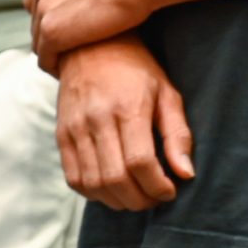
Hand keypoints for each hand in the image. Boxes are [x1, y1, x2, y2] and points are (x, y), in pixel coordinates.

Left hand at [28, 0, 158, 64]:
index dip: (56, 16)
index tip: (75, 28)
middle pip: (36, 21)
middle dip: (54, 36)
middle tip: (77, 48)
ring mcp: (44, 9)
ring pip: (39, 43)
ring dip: (55, 54)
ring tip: (77, 62)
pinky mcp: (52, 32)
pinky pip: (45, 59)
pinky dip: (57, 68)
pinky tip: (76, 71)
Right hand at [53, 35, 194, 210]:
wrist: (91, 46)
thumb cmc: (137, 69)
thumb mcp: (167, 92)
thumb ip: (178, 134)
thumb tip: (186, 173)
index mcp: (128, 108)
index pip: (140, 162)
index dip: (157, 186)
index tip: (170, 192)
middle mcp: (97, 120)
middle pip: (115, 178)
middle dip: (139, 199)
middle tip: (155, 199)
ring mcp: (75, 129)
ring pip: (93, 184)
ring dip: (117, 201)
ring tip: (136, 196)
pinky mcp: (61, 136)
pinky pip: (74, 178)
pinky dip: (94, 193)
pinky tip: (112, 190)